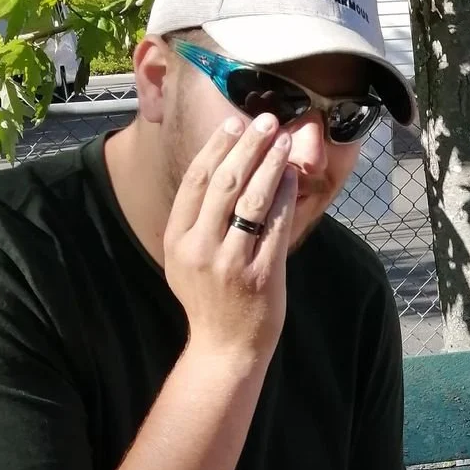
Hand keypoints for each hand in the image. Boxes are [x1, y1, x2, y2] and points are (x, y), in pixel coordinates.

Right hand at [162, 114, 296, 367]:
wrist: (225, 348)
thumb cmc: (210, 300)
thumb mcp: (186, 260)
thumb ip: (197, 221)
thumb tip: (222, 168)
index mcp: (177, 241)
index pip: (197, 182)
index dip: (216, 148)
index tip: (234, 123)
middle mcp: (200, 249)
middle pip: (224, 182)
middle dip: (247, 146)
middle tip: (266, 120)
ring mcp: (231, 262)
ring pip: (252, 199)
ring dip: (270, 163)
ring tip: (283, 140)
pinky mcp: (261, 275)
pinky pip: (275, 225)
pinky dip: (284, 196)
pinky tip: (291, 176)